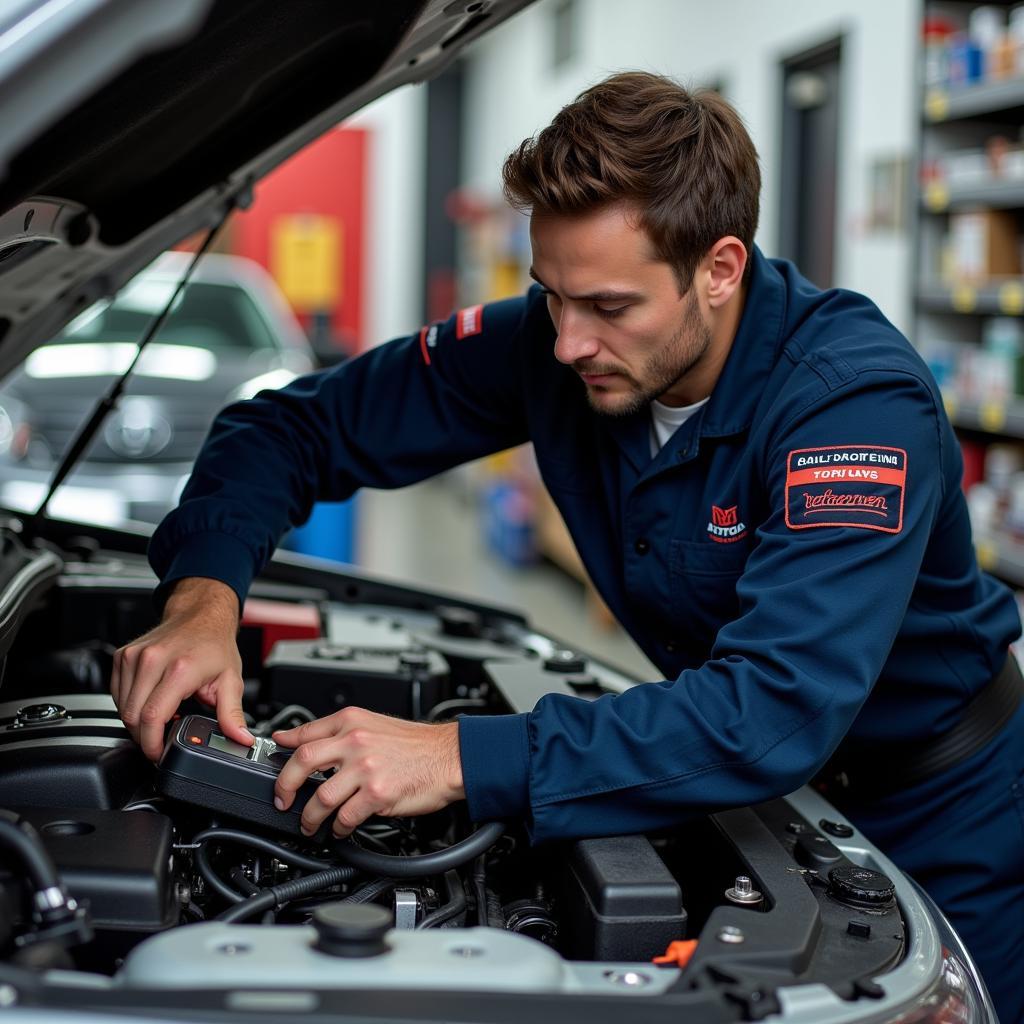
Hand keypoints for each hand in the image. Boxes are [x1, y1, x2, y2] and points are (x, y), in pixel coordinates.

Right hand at [111, 577, 251, 760]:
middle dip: (144, 737)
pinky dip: (129, 705)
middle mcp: (152, 660)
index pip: (151, 718)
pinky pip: (116, 693)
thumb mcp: (231, 681)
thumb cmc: (215, 645)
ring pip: (121, 707)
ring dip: (136, 722)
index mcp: (179, 669)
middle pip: (133, 717)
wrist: (200, 615)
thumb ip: (232, 714)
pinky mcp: (123, 656)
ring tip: (159, 719)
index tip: (159, 754)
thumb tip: (240, 738)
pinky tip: (148, 703)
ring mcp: (134, 656)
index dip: (152, 743)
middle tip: (161, 739)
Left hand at [272, 708, 464, 837]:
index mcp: (351, 721)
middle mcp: (355, 741)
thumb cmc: (416, 745)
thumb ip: (338, 731)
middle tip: (282, 800)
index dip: (283, 749)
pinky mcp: (377, 794)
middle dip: (284, 786)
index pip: (305, 733)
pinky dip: (337, 828)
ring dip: (310, 817)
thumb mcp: (374, 725)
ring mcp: (366, 767)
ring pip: (320, 797)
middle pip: (302, 762)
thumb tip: (298, 737)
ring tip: (310, 824)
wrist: (450, 757)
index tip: (272, 760)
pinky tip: (339, 829)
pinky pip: (345, 817)